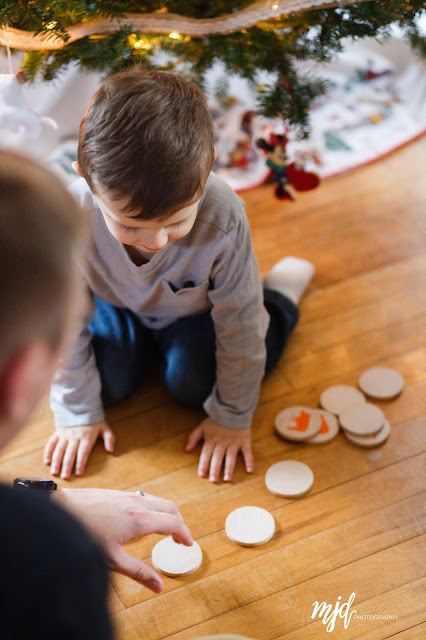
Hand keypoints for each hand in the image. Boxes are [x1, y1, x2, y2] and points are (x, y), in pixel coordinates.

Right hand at [44, 420, 114, 477]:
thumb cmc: (93, 420)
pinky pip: (51, 443)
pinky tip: (47, 461)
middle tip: (65, 476)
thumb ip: (109, 439)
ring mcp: (65, 435)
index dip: (80, 462)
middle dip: (67, 465)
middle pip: (70, 453)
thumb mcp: (105, 428)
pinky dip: (48, 452)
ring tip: (54, 472)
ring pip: (59, 449)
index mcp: (87, 437)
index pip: (83, 451)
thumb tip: (111, 450)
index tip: (78, 473)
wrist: (81, 407)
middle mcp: (75, 437)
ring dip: (56, 461)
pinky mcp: (58, 433)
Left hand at [53, 488, 192, 591]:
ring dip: (166, 514)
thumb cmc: (84, 534)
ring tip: (163, 530)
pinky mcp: (116, 493)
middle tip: (180, 538)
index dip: (184, 534)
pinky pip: (144, 497)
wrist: (61, 509)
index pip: (173, 523)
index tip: (188, 544)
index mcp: (140, 519)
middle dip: (179, 522)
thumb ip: (138, 572)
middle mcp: (137, 503)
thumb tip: (159, 586)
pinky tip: (142, 520)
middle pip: (169, 507)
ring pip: (156, 500)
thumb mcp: (112, 560)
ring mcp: (126, 495)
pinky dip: (153, 508)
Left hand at [185, 417, 252, 481]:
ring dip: (229, 468)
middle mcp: (222, 443)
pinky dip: (249, 461)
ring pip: (231, 457)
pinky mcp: (245, 441)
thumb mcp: (202, 427)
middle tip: (214, 480)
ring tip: (228, 479)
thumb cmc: (216, 421)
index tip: (202, 475)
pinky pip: (247, 453)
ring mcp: (234, 442)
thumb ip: (193, 438)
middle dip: (215, 469)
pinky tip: (250, 470)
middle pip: (218, 457)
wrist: (232, 410)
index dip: (203, 464)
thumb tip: (186, 450)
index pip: (206, 453)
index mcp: (211, 440)